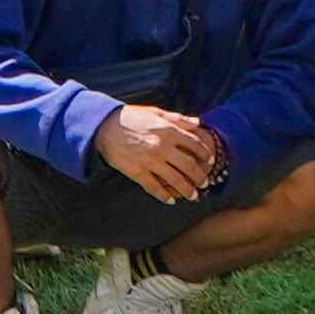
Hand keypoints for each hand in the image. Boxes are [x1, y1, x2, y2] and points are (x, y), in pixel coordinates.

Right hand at [93, 104, 225, 201]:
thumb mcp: (156, 112)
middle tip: (206, 183)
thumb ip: (178, 119)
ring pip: (175, 180)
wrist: (104, 128)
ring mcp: (150, 161)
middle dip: (200, 177)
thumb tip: (198, 123)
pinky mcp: (138, 172)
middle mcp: (162, 147)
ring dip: (187, 190)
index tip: (210, 161)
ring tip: (194, 196)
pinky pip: (155, 188)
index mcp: (168, 130)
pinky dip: (165, 196)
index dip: (205, 154)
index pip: (195, 144)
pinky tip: (171, 201)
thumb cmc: (131, 118)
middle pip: (188, 166)